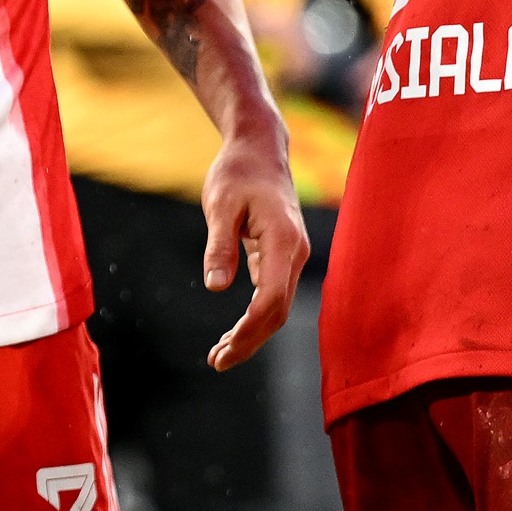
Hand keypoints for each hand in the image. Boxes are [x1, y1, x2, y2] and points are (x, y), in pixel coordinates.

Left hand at [198, 116, 308, 370]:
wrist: (259, 148)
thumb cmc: (237, 172)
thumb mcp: (220, 204)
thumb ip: (219, 244)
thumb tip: (215, 287)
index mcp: (284, 241)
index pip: (270, 299)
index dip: (248, 330)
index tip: (222, 350)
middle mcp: (296, 253)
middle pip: (278, 312)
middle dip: (249, 341)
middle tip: (216, 362)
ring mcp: (293, 256)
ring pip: (277, 307)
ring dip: (252, 334)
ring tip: (219, 355)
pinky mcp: (283, 256)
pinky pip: (272, 294)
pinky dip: (254, 317)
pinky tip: (232, 332)